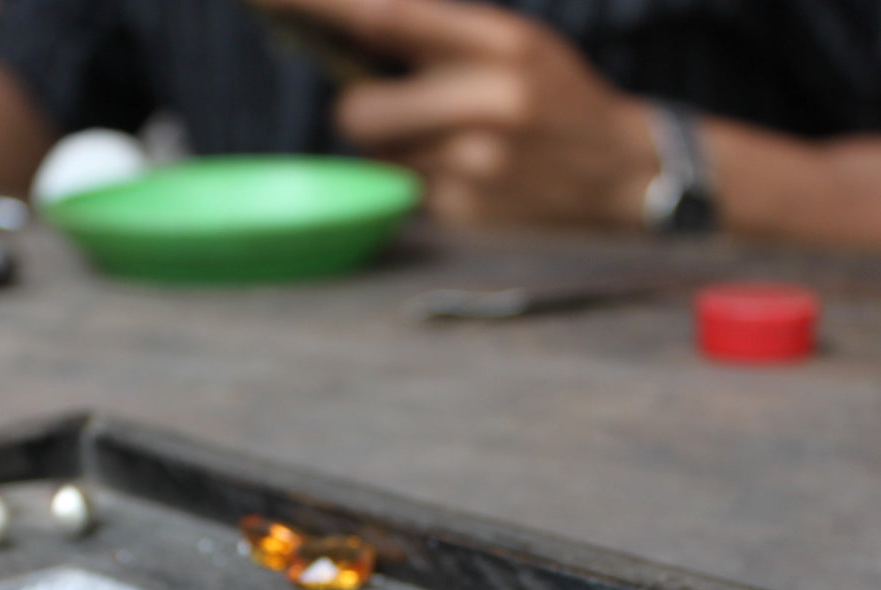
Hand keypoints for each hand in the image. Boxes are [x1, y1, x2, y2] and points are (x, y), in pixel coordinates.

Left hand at [260, 0, 661, 229]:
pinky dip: (419, 185)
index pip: (384, 16)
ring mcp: (475, 167)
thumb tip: (341, 27)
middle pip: (356, 112)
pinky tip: (469, 178)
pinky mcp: (465, 217)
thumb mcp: (512, 42)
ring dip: (398, 151)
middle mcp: (487, 103)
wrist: (625, 173)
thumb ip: (432, 33)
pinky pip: (400, 195)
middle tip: (407, 109)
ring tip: (459, 145)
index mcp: (498, 42)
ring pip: (375, 159)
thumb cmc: (551, 97)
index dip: (315, 4)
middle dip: (365, 111)